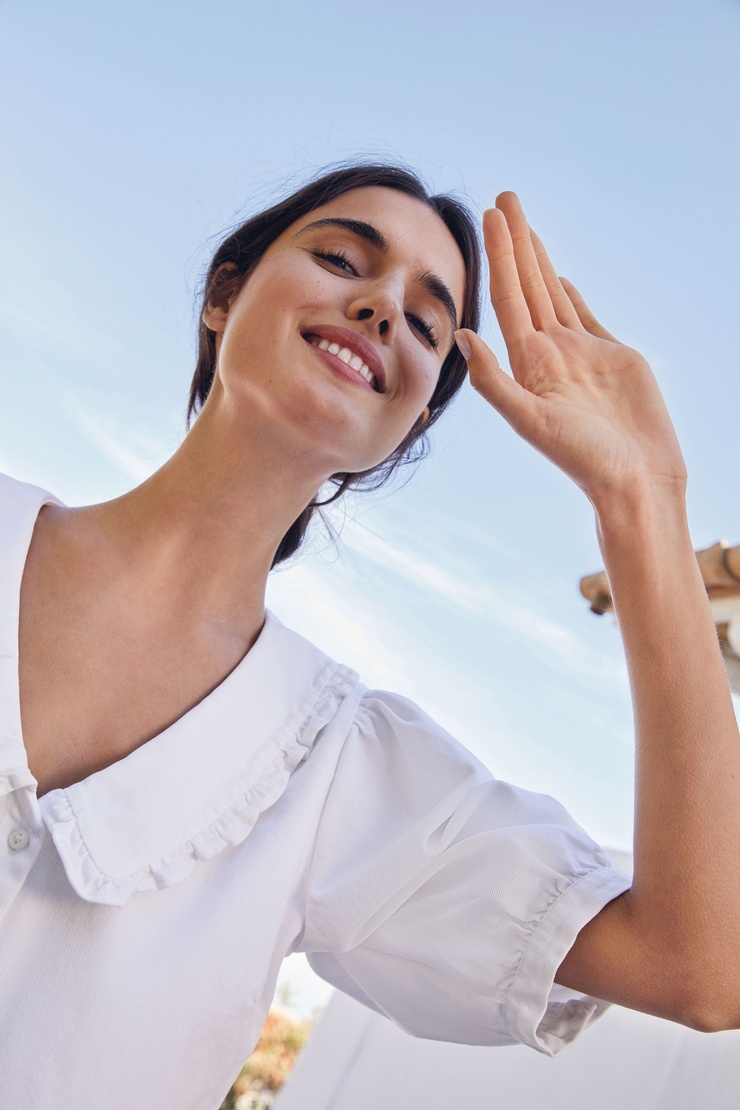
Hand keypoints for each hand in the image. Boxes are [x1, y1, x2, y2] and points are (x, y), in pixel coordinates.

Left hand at [455, 193, 686, 506]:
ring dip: (537, 259)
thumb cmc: (584, 459)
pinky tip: (554, 274)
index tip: (490, 214)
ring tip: (524, 223)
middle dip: (516, 242)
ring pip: (551, 294)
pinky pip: (582, 314)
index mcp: (528, 363)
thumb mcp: (532, 421)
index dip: (499, 255)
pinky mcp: (610, 357)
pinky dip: (567, 292)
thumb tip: (461, 336)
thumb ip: (493, 382)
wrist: (636, 480)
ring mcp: (578, 353)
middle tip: (504, 197)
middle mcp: (548, 353)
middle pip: (526, 285)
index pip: (507, 298)